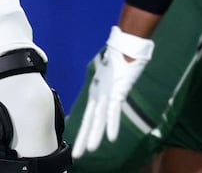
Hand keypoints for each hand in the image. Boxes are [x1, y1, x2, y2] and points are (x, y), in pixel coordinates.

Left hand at [74, 27, 153, 156]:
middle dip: (84, 139)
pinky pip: (114, 110)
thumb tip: (109, 95)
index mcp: (96, 94)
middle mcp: (99, 95)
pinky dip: (113, 123)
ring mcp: (107, 93)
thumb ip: (108, 89)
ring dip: (96, 134)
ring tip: (90, 149)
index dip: (83, 132)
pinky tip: (111, 137)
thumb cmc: (119, 59)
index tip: (77, 146)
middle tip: (77, 156)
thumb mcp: (110, 78)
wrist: (125, 45)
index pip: (87, 117)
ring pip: (100, 118)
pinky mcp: (117, 90)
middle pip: (90, 121)